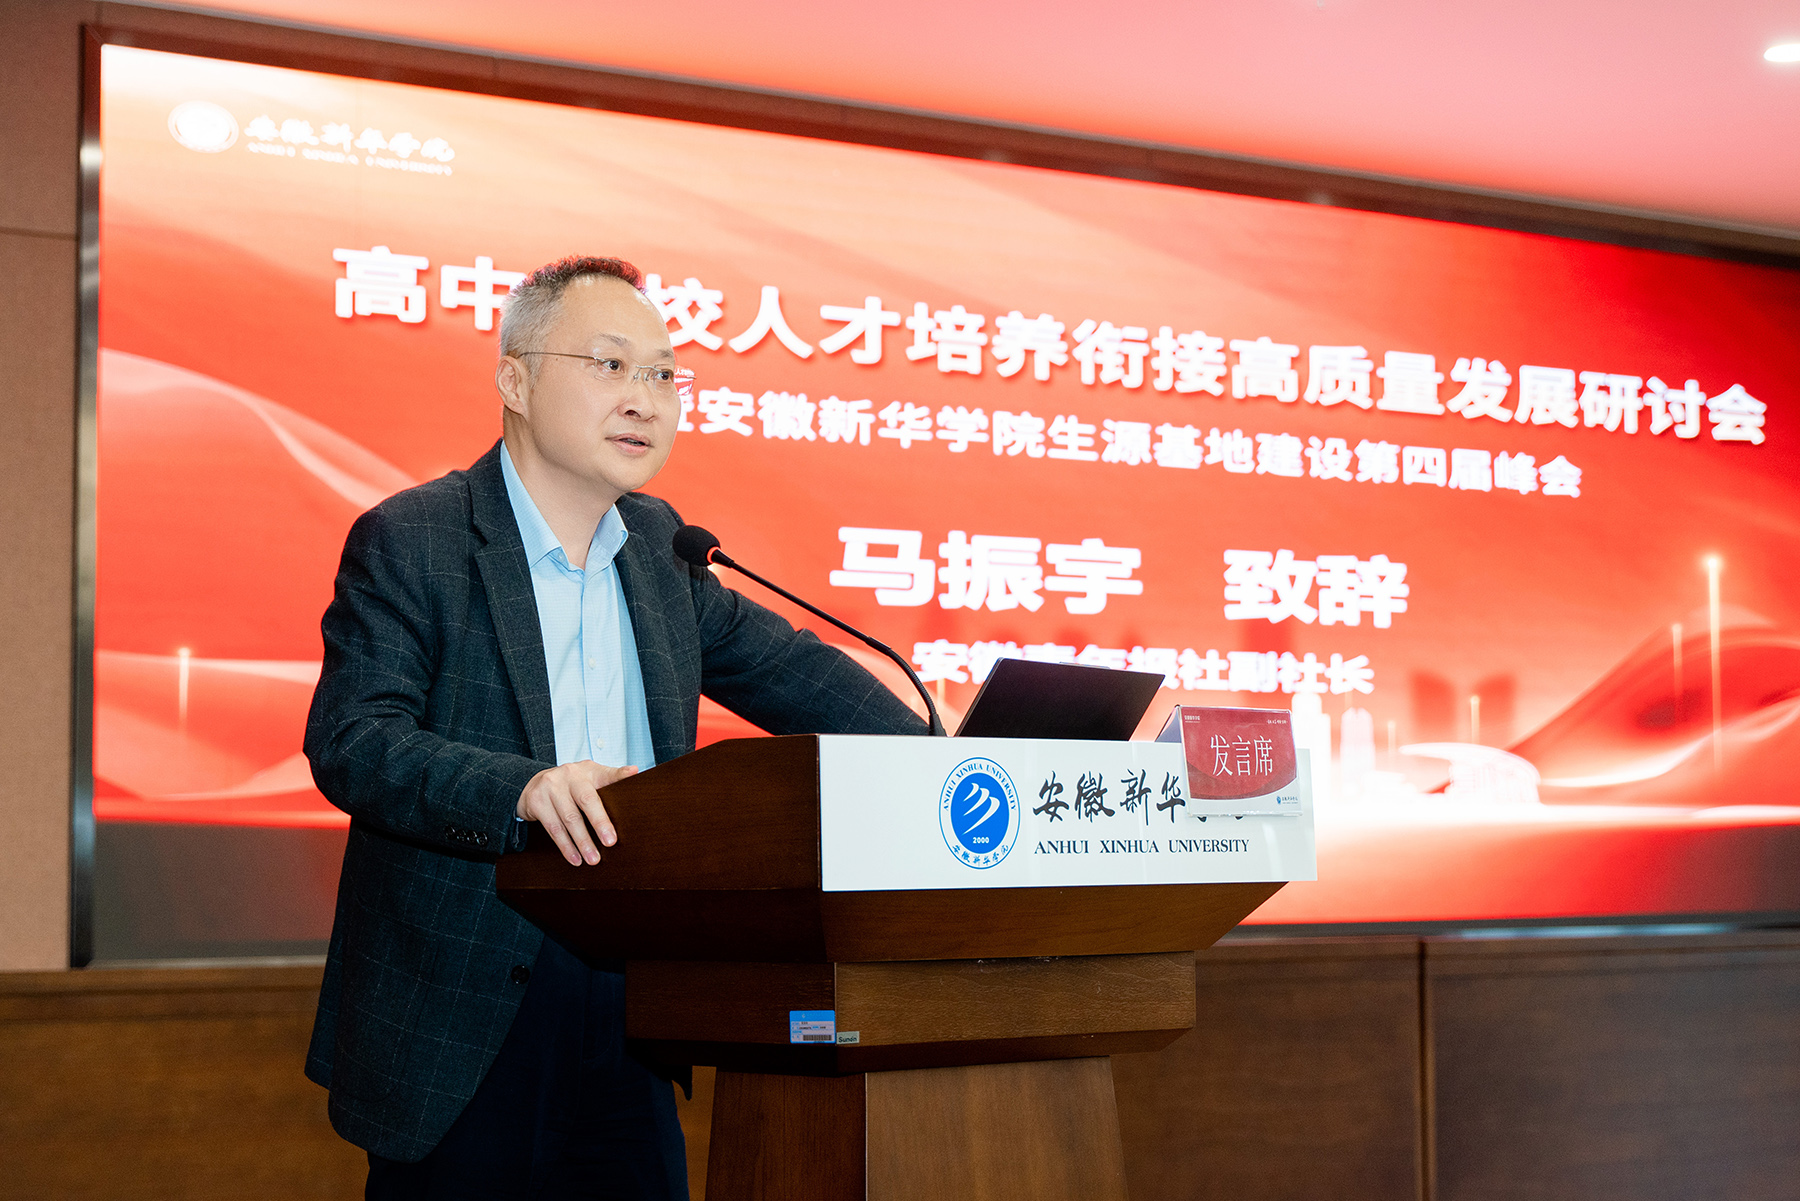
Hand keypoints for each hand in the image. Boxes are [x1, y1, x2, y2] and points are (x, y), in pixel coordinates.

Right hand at [515, 761, 638, 865]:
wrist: (533, 784)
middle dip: (599, 822)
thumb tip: (635, 772)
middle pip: (586, 799)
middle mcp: (569, 775)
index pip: (606, 772)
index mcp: (587, 770)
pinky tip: (575, 858)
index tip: (633, 774)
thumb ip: (610, 779)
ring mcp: (551, 787)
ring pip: (569, 818)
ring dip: (582, 842)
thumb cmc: (570, 786)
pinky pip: (553, 828)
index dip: (619, 774)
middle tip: (610, 842)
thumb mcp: (589, 779)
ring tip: (593, 859)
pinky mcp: (536, 801)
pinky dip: (565, 846)